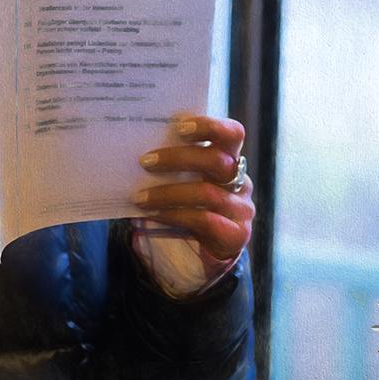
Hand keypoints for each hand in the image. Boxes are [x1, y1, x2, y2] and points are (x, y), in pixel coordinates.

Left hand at [133, 115, 253, 261]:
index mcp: (229, 158)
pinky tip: (153, 215)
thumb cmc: (182, 203)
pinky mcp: (237, 235)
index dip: (209, 126)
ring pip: (207, 193)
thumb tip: (137, 143)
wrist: (195, 253)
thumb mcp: (179, 179)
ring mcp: (242, 209)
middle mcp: (240, 180)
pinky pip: (204, 220)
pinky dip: (174, 216)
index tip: (178, 126)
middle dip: (178, 158)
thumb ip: (171, 162)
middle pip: (217, 160)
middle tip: (145, 162)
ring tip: (139, 197)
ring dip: (167, 194)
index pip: (232, 133)